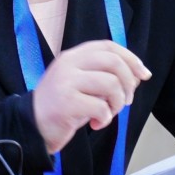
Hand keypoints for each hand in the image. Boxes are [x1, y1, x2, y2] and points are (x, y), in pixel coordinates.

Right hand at [31, 41, 151, 154]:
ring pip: (111, 84)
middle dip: (128, 83)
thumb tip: (138, 75)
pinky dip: (105, 119)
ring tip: (108, 114)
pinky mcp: (66, 102)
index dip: (131, 59)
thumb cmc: (63, 107)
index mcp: (73, 56)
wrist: (31, 127)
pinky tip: (95, 124)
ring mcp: (66, 81)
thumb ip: (106, 77)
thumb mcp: (84, 86)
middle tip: (126, 101)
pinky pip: (100, 107)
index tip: (144, 75)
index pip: (109, 47)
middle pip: (114, 62)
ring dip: (117, 104)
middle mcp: (69, 63)